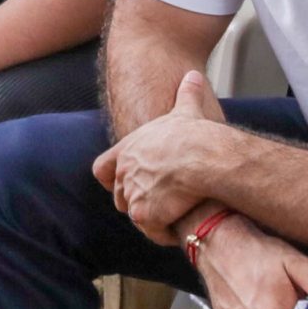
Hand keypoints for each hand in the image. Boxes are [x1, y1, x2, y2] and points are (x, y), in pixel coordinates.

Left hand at [94, 70, 235, 244]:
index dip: (112, 178)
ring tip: (178, 216)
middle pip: (121, 197)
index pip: (103, 169)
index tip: (119, 185)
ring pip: (138, 216)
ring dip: (155, 218)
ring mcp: (132, 194)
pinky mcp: (144, 215)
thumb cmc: (197, 133)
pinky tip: (183, 226)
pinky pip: (153, 231)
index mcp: (128, 149)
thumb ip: (186, 94)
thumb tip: (193, 76)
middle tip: (164, 204)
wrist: (204, 156)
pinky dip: (166, 232)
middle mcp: (124, 172)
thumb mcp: (186, 109)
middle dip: (140, 202)